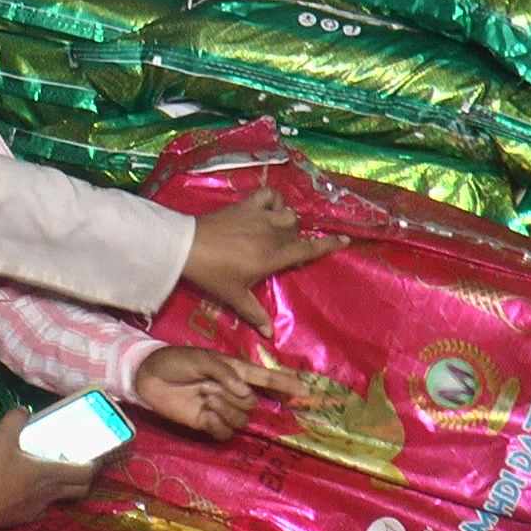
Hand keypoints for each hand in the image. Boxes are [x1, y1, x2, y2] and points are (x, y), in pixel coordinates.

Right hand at [0, 409, 99, 530]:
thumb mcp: (0, 439)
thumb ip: (14, 420)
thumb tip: (24, 411)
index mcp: (49, 473)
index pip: (85, 473)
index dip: (95, 465)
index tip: (95, 456)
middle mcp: (50, 493)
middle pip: (81, 489)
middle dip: (85, 478)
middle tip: (79, 464)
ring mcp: (38, 508)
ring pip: (63, 499)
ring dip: (66, 488)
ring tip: (55, 474)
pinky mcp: (25, 518)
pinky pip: (44, 508)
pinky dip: (45, 499)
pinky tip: (32, 490)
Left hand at [133, 345, 304, 440]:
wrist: (149, 376)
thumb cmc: (176, 360)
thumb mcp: (201, 358)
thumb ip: (225, 372)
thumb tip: (246, 392)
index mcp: (235, 371)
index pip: (265, 379)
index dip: (285, 384)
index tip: (305, 391)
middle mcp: (233, 391)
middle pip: (253, 404)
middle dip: (235, 396)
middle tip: (210, 386)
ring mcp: (221, 409)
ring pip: (241, 419)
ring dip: (225, 408)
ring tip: (205, 396)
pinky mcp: (207, 424)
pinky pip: (226, 432)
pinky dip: (217, 424)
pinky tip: (204, 413)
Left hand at [181, 186, 347, 331]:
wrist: (186, 247)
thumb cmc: (213, 274)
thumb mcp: (234, 296)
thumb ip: (255, 314)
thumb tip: (270, 335)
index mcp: (274, 257)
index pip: (308, 250)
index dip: (328, 245)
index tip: (344, 240)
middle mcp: (272, 234)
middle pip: (297, 231)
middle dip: (297, 238)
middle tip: (286, 249)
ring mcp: (259, 216)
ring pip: (288, 213)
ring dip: (288, 220)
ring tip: (279, 229)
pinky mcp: (245, 205)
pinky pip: (268, 195)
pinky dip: (273, 199)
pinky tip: (269, 207)